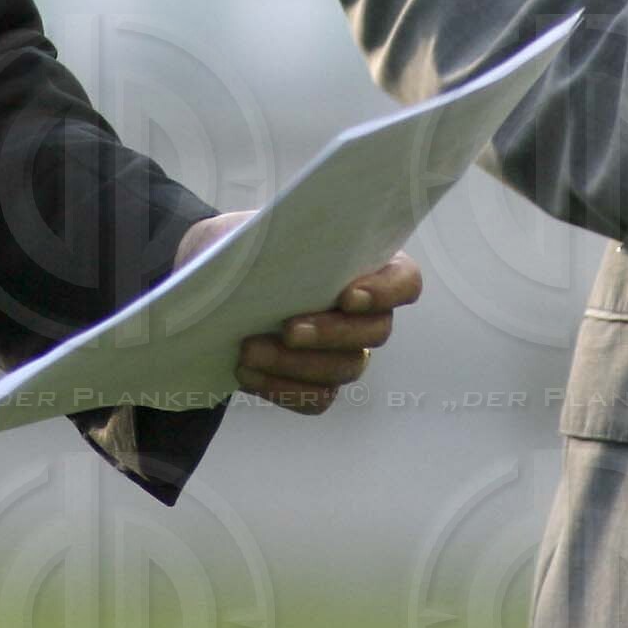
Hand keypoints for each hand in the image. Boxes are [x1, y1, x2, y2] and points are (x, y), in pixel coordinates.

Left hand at [175, 213, 422, 415]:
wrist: (222, 283)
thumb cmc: (252, 248)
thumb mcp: (262, 230)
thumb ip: (281, 237)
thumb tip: (277, 249)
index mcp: (370, 266)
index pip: (405, 282)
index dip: (385, 292)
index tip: (347, 296)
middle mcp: (369, 313)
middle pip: (375, 332)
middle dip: (330, 333)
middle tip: (288, 330)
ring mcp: (349, 352)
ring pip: (343, 369)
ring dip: (295, 364)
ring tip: (249, 351)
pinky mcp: (322, 382)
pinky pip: (316, 397)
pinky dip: (281, 388)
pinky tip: (247, 372)